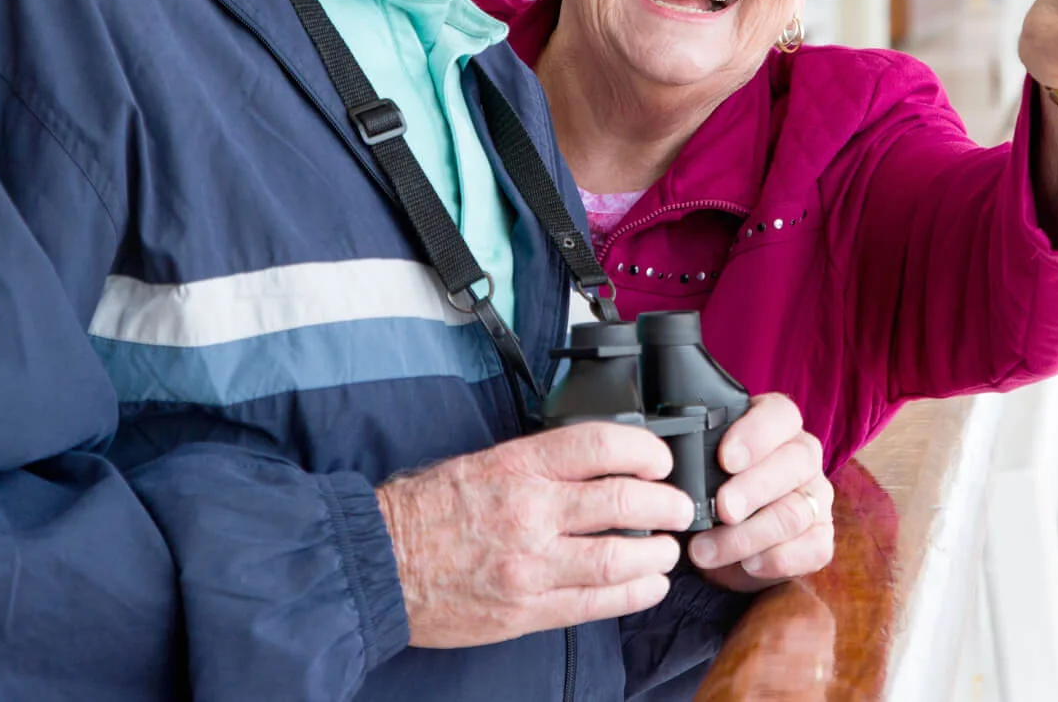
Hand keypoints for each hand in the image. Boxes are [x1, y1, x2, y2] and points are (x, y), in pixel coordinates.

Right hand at [375, 423, 696, 647]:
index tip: (661, 460)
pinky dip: (631, 594)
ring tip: (668, 550)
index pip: (600, 446)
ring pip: (616, 559)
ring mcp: (530, 566)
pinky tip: (648, 585)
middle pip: (623, 504)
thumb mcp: (484, 462)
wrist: (378, 564)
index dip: (645, 451)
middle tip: (679, 508)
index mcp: (518, 466)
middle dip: (665, 506)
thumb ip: (541, 463)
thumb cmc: (427, 510)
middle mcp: (529, 512)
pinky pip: (594, 605)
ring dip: (656, 554)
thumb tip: (601, 463)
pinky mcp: (526, 610)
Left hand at [689, 393, 832, 592]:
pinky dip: (778, 559)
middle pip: (795, 461)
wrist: (722, 541)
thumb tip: (675, 460)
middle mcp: (803, 455)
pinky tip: (748, 564)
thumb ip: (694, 456)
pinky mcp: (820, 535)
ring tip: (707, 550)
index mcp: (776, 425)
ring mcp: (816, 496)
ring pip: (796, 511)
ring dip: (749, 535)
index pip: (780, 415)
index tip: (726, 459)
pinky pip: (814, 547)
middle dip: (754, 488)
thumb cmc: (709, 490)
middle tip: (722, 509)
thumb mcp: (699, 466)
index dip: (756, 434)